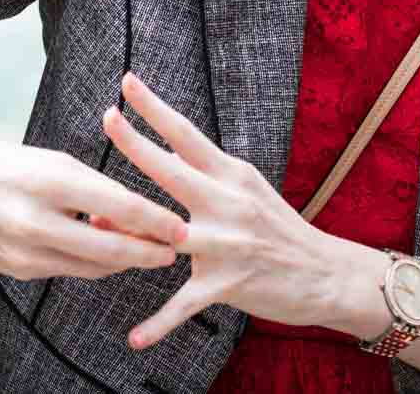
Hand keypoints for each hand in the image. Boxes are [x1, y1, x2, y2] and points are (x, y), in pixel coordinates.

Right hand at [0, 127, 187, 281]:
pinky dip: (90, 263)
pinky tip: (106, 251)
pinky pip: (65, 271)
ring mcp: (23, 252)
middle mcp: (36, 221)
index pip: (118, 206)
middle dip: (148, 253)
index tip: (181, 225)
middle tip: (175, 250)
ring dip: (122, 261)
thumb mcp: (48, 161)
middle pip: (110, 250)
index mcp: (49, 181)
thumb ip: (89, 189)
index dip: (155, 220)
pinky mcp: (14, 270)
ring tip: (149, 250)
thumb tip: (130, 215)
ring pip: (91, 267)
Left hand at [103, 72, 358, 349]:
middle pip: (174, 168)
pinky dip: (159, 323)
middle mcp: (229, 202)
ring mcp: (229, 243)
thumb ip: (206, 176)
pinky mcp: (229, 282)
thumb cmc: (279, 228)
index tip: (128, 82)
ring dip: (129, 231)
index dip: (156, 107)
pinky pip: (186, 304)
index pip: (188, 133)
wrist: (326, 272)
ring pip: (169, 233)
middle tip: (107, 117)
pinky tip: (134, 337)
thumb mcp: (247, 189)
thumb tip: (162, 155)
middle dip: (136, 143)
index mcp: (232, 174)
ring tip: (93, 224)